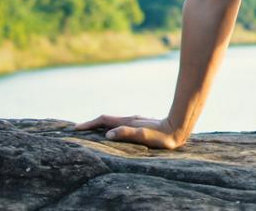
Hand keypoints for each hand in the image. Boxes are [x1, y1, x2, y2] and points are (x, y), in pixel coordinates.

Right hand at [72, 113, 186, 149]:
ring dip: (100, 125)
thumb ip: (127, 134)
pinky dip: (110, 127)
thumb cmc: (162, 136)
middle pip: (106, 120)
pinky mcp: (140, 125)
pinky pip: (120, 124)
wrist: (179, 128)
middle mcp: (130, 119)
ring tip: (89, 131)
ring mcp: (135, 121)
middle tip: (77, 129)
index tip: (76, 128)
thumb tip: (107, 135)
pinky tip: (112, 132)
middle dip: (91, 124)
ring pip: (113, 121)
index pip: (104, 120)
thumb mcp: (144, 136)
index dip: (89, 124)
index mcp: (128, 122)